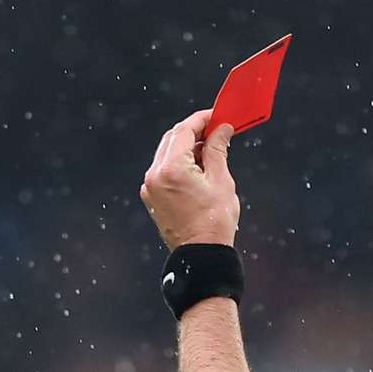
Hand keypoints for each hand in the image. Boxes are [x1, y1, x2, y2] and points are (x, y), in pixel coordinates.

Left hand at [140, 110, 242, 247]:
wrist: (201, 256)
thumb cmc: (213, 224)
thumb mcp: (221, 180)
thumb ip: (217, 149)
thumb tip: (221, 130)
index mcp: (171, 169)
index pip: (184, 130)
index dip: (202, 119)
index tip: (217, 116)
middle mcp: (155, 175)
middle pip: (172, 139)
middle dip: (194, 131)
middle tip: (216, 130)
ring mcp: (151, 187)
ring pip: (166, 153)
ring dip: (187, 147)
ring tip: (210, 151)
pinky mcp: (153, 198)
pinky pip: (163, 170)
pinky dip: (179, 162)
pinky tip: (197, 167)